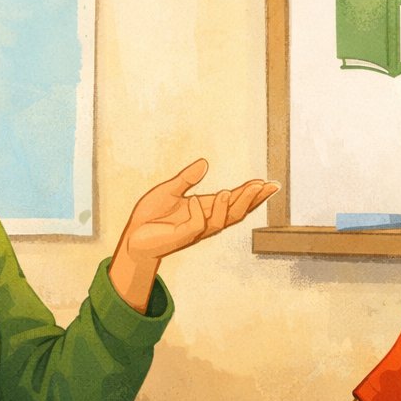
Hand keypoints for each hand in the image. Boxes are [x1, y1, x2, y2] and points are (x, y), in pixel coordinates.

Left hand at [118, 159, 278, 262]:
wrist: (132, 237)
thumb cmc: (151, 217)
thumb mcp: (169, 190)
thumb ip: (187, 178)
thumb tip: (204, 163)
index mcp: (205, 209)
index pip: (234, 200)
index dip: (251, 193)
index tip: (268, 184)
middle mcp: (205, 221)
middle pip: (236, 212)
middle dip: (252, 200)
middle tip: (267, 186)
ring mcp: (195, 230)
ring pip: (222, 221)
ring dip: (229, 206)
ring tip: (231, 191)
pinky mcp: (182, 237)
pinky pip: (197, 225)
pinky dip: (199, 212)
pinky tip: (194, 199)